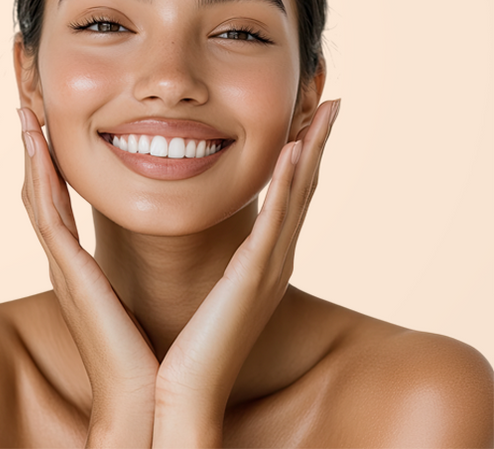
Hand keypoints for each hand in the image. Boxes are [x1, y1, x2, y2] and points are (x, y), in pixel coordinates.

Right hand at [19, 108, 158, 444]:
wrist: (149, 401)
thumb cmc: (155, 359)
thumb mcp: (144, 302)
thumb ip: (138, 276)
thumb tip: (157, 255)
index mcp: (81, 268)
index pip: (57, 201)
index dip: (47, 161)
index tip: (44, 124)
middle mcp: (64, 263)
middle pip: (37, 189)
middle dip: (31, 146)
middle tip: (24, 102)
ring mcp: (62, 267)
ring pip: (36, 193)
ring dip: (30, 148)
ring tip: (25, 109)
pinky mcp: (69, 273)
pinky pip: (47, 212)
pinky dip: (40, 174)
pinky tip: (38, 143)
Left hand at [152, 98, 341, 442]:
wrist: (169, 397)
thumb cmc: (170, 349)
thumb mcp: (190, 290)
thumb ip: (191, 259)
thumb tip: (178, 233)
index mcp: (254, 265)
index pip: (283, 200)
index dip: (298, 158)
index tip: (304, 118)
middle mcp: (269, 264)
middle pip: (302, 191)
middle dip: (316, 144)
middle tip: (330, 100)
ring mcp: (266, 271)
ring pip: (298, 198)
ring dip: (312, 151)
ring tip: (324, 110)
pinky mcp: (254, 279)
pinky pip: (278, 223)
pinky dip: (290, 185)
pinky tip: (297, 151)